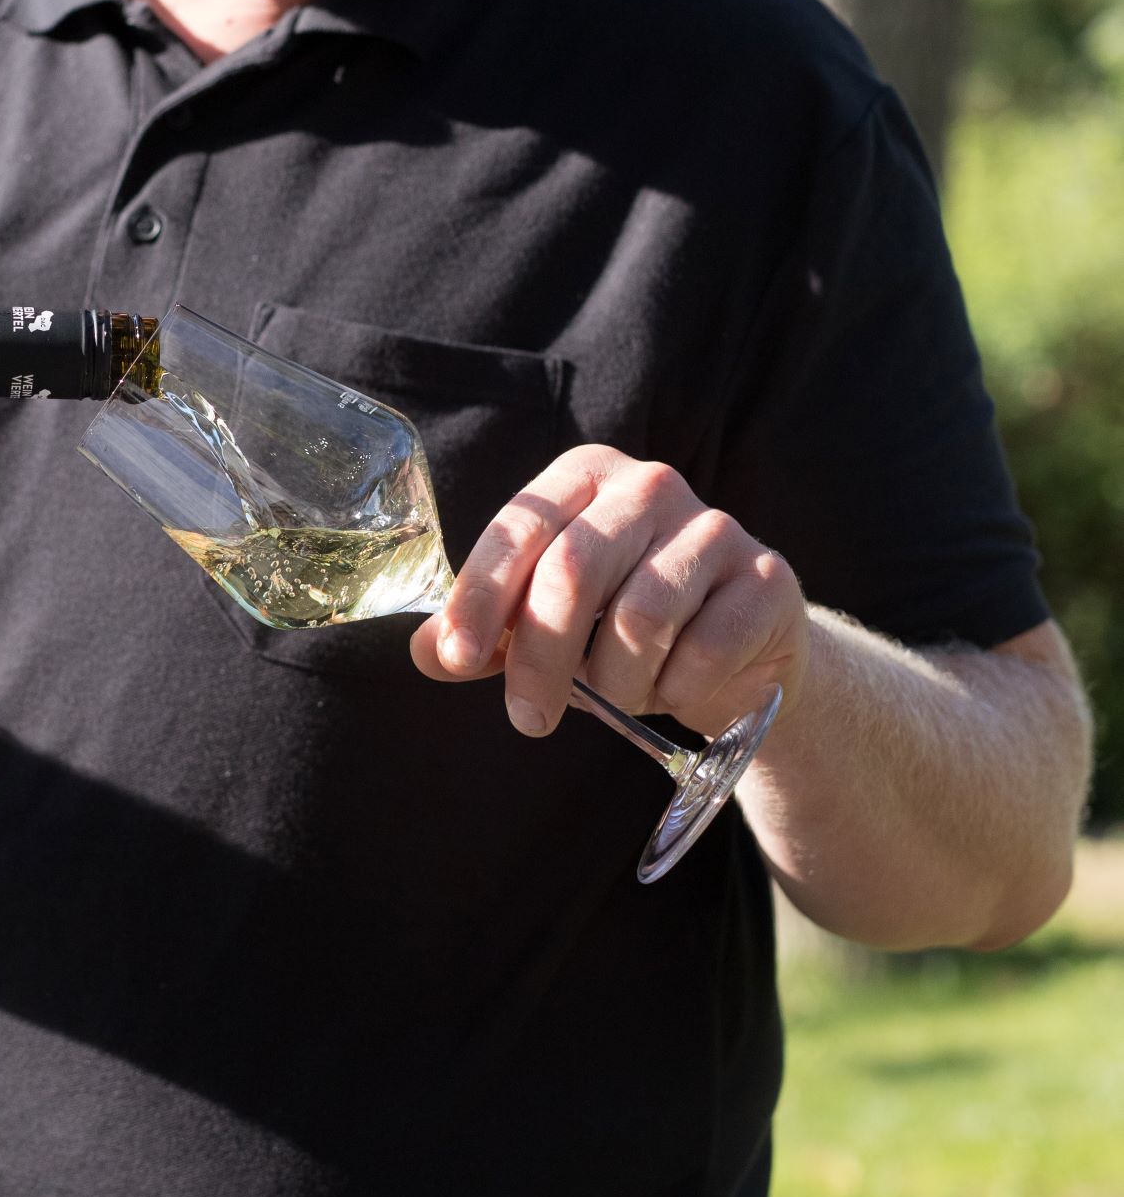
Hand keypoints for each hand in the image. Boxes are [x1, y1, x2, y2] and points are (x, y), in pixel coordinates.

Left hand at [407, 444, 808, 741]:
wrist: (742, 653)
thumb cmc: (623, 627)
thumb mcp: (550, 621)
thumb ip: (489, 633)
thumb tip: (428, 653)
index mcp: (583, 476)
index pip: (519, 529)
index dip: (480, 596)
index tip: (457, 658)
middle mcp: (649, 485)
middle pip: (574, 570)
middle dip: (541, 657)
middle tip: (529, 719)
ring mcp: (715, 526)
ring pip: (640, 617)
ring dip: (617, 682)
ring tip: (619, 697)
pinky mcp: (768, 577)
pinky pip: (704, 649)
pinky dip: (676, 689)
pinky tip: (675, 690)